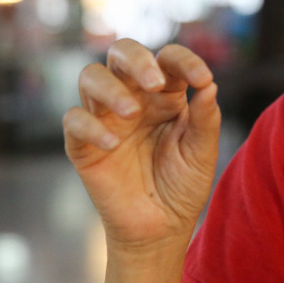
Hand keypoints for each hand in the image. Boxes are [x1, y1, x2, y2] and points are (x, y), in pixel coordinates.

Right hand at [63, 39, 220, 252]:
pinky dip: (90, 126)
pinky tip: (112, 144)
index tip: (202, 79)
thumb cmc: (184, 186)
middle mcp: (134, 99)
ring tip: (133, 114)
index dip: (185, 60)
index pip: (169, 60)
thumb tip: (209, 84)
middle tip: (155, 82)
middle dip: (136, 59)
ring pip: (91, 77)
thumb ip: (206, 118)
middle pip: (121, 53)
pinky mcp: (83, 145)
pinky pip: (74, 121)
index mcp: (167, 95)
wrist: (161, 229)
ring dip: (111, 89)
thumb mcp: (202, 152)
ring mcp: (106, 119)